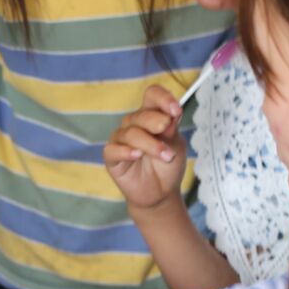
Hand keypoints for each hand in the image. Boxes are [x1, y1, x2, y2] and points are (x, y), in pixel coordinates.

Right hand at [104, 85, 188, 210]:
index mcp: (151, 116)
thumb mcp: (176, 146)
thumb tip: (170, 115)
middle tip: (166, 130)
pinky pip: (113, 149)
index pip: (152, 95)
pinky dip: (125, 151)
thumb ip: (172, 130)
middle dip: (155, 121)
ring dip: (149, 143)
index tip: (176, 110)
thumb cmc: (167, 167)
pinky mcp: (112, 157)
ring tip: (165, 155)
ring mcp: (121, 139)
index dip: (163, 98)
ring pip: (130, 133)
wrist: (161, 193)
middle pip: (141, 114)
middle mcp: (134, 124)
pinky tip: (137, 155)